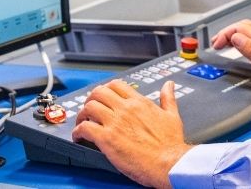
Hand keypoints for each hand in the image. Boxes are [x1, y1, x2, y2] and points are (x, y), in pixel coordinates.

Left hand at [72, 79, 190, 187]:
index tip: (103, 97)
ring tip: (82, 121)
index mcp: (139, 102)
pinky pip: (85, 128)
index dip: (105, 89)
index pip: (116, 85)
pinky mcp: (107, 139)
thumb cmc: (171, 144)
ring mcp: (115, 123)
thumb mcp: (172, 115)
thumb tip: (169, 85)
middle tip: (89, 108)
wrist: (170, 163)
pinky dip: (78, 131)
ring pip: (89, 107)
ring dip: (82, 114)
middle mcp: (125, 109)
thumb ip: (168, 98)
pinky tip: (79, 137)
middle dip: (90, 99)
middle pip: (98, 93)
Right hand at [211, 20, 250, 100]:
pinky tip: (244, 45)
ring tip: (227, 43)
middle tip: (217, 43)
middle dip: (227, 32)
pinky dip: (245, 37)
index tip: (216, 45)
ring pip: (250, 29)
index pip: (238, 28)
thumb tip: (235, 37)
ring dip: (236, 33)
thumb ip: (249, 49)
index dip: (224, 35)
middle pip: (243, 25)